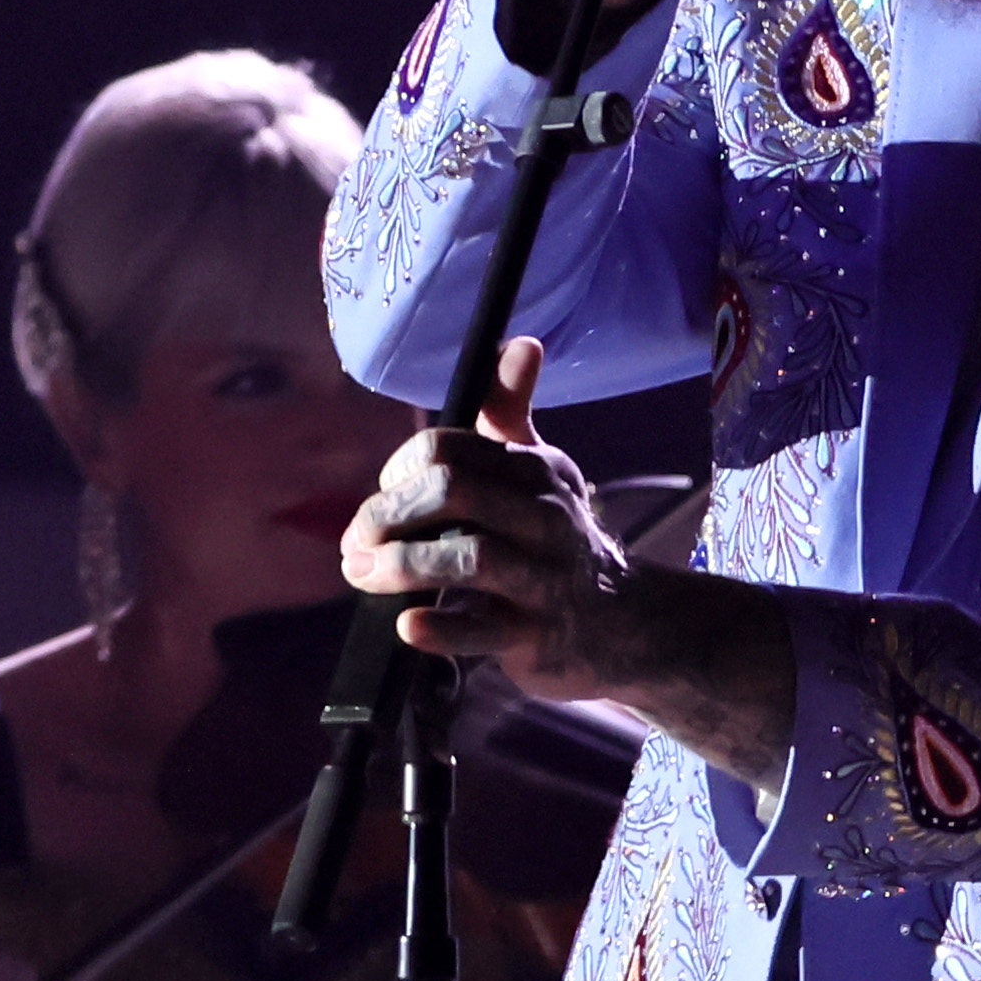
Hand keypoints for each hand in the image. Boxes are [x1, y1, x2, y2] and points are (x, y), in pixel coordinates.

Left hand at [341, 338, 628, 700]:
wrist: (624, 622)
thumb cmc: (559, 538)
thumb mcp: (540, 469)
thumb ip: (510, 409)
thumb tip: (519, 342)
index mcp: (534, 470)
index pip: (448, 449)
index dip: (400, 470)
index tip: (387, 494)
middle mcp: (543, 518)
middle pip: (451, 493)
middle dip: (387, 516)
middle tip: (355, 543)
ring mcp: (542, 580)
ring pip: (468, 559)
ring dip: (401, 566)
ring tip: (363, 575)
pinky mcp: (537, 637)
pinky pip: (481, 632)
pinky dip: (439, 630)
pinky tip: (408, 627)